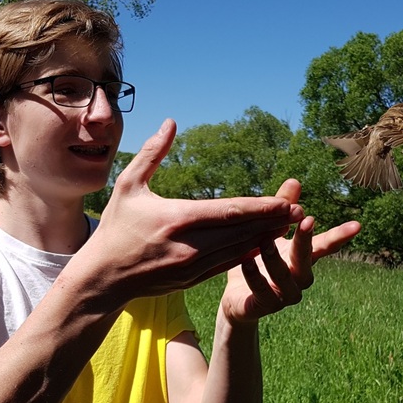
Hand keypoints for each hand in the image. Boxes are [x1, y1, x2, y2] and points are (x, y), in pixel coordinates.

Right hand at [84, 120, 304, 299]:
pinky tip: (264, 244)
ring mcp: (193, 266)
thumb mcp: (128, 186)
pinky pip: (228, 265)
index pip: (230, 211)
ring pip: (239, 250)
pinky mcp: (193, 280)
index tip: (284, 200)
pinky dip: (248, 254)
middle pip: (242, 231)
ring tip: (288, 225)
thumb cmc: (116, 227)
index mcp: (177, 218)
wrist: (104, 277)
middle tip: (299, 210)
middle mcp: (190, 245)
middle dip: (272, 221)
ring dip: (266, 238)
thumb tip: (170, 122)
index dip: (261, 207)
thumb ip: (152, 154)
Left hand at [220, 179, 360, 324]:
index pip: (325, 245)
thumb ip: (281, 209)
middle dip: (306, 240)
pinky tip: (247, 262)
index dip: (340, 236)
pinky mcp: (266, 307)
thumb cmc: (257, 260)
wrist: (238, 298)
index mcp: (303, 258)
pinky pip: (263, 292)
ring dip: (276, 260)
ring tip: (265, 242)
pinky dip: (255, 277)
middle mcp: (300, 277)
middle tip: (307, 220)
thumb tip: (295, 180)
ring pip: (285, 277)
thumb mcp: (267, 231)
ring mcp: (285, 295)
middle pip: (307, 259)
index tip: (357, 225)